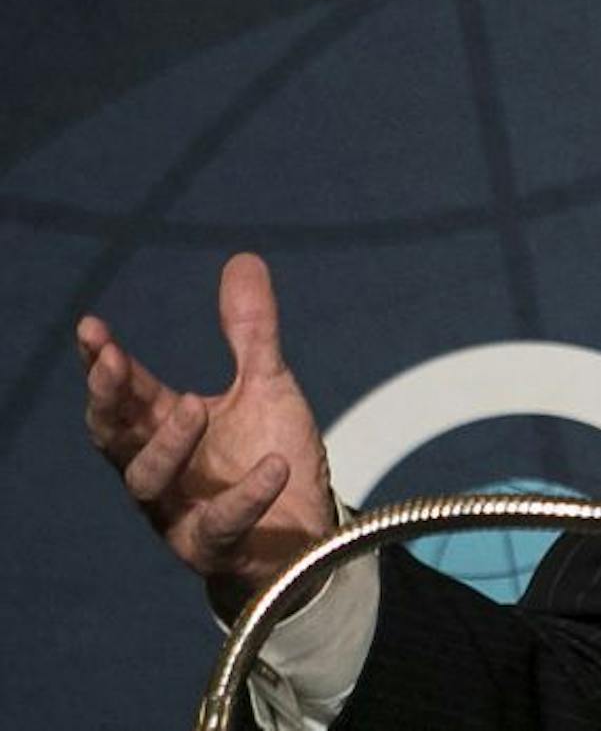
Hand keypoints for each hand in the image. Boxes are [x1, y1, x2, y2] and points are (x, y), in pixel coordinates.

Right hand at [79, 252, 335, 618]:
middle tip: (113, 361)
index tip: (92, 327)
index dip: (103, 362)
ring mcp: (181, 511)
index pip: (123, 392)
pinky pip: (219, 525)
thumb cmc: (271, 454)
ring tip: (195, 404)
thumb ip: (251, 332)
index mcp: (165, 427)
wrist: (304, 533)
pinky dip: (244, 496)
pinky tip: (274, 466)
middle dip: (108, 399)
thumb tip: (242, 258)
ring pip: (147, 482)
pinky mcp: (217, 547)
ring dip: (165, 444)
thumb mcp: (267, 385)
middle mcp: (162, 469)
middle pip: (114, 437)